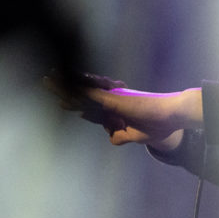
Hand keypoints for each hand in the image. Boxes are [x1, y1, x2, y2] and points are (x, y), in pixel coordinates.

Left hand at [59, 82, 202, 146]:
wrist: (172, 116)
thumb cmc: (160, 125)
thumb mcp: (137, 136)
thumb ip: (122, 136)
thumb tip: (111, 138)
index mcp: (116, 111)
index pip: (90, 108)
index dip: (75, 105)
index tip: (61, 102)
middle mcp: (111, 102)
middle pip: (81, 96)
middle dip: (63, 90)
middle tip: (46, 81)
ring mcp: (111, 100)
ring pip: (81, 93)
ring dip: (62, 86)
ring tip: (46, 79)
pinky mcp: (114, 100)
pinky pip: (90, 95)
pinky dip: (76, 91)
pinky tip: (63, 87)